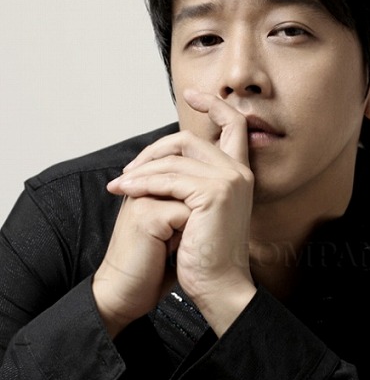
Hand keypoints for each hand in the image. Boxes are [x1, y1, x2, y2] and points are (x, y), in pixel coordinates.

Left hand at [93, 91, 255, 336]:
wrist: (218, 285)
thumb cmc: (205, 253)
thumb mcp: (200, 210)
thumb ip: (192, 182)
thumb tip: (165, 162)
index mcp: (238, 174)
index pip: (233, 124)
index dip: (213, 104)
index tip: (192, 93)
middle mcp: (238, 172)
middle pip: (190, 139)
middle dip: (154, 149)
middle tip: (130, 169)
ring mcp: (229, 180)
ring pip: (175, 158)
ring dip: (141, 170)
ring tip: (120, 185)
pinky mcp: (215, 193)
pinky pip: (169, 178)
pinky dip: (143, 183)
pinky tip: (127, 192)